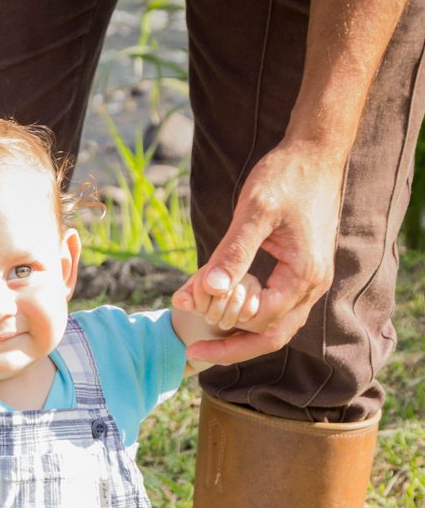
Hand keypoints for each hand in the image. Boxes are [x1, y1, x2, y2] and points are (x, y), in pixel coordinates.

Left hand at [171, 138, 343, 365]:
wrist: (316, 153)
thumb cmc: (286, 175)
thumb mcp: (254, 210)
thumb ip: (232, 252)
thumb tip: (209, 290)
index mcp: (303, 274)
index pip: (260, 322)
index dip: (223, 330)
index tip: (191, 329)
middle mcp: (313, 285)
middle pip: (272, 338)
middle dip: (232, 350)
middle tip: (194, 354)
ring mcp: (312, 282)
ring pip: (278, 328)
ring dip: (243, 338)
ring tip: (207, 341)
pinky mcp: (304, 274)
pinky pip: (279, 310)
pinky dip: (252, 318)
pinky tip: (226, 313)